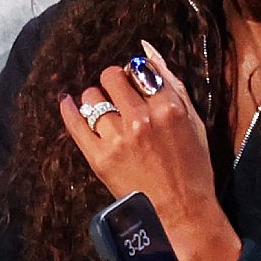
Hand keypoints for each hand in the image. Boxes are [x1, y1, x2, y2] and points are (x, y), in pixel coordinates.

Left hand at [60, 43, 240, 260]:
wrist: (181, 212)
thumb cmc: (193, 167)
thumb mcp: (193, 120)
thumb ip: (171, 82)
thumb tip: (146, 49)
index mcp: (167, 107)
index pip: (137, 69)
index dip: (133, 75)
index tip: (133, 84)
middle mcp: (141, 119)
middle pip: (110, 77)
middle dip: (113, 83)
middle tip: (118, 97)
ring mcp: (117, 138)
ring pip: (91, 97)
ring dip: (97, 100)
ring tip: (105, 112)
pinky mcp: (99, 157)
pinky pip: (75, 123)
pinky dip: (68, 109)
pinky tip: (67, 102)